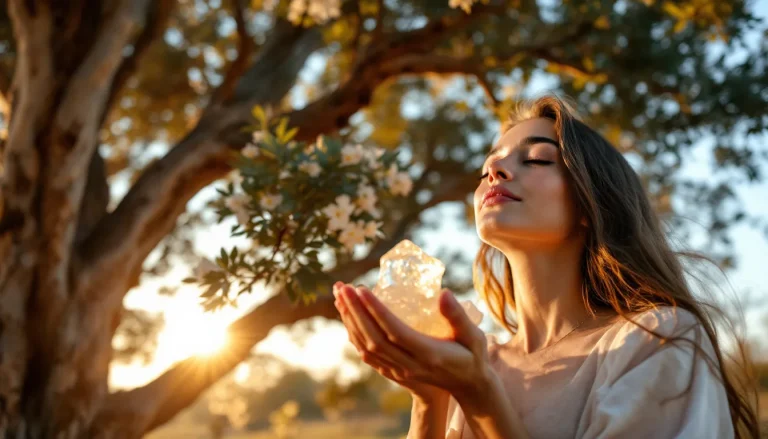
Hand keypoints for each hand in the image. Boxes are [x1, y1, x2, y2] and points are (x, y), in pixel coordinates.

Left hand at [333, 282, 491, 402]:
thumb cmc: (472, 355)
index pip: (395, 331)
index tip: (361, 290)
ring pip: (367, 346)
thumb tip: (443, 293)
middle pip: (375, 338)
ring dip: (350, 321)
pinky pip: (367, 354)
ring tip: (339, 296)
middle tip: (343, 287)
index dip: (376, 311)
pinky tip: (347, 316)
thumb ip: (458, 315)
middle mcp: (410, 365)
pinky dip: (354, 334)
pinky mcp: (393, 372)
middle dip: (356, 311)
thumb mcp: (473, 335)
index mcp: (428, 354)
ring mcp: (399, 370)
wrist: (468, 386)